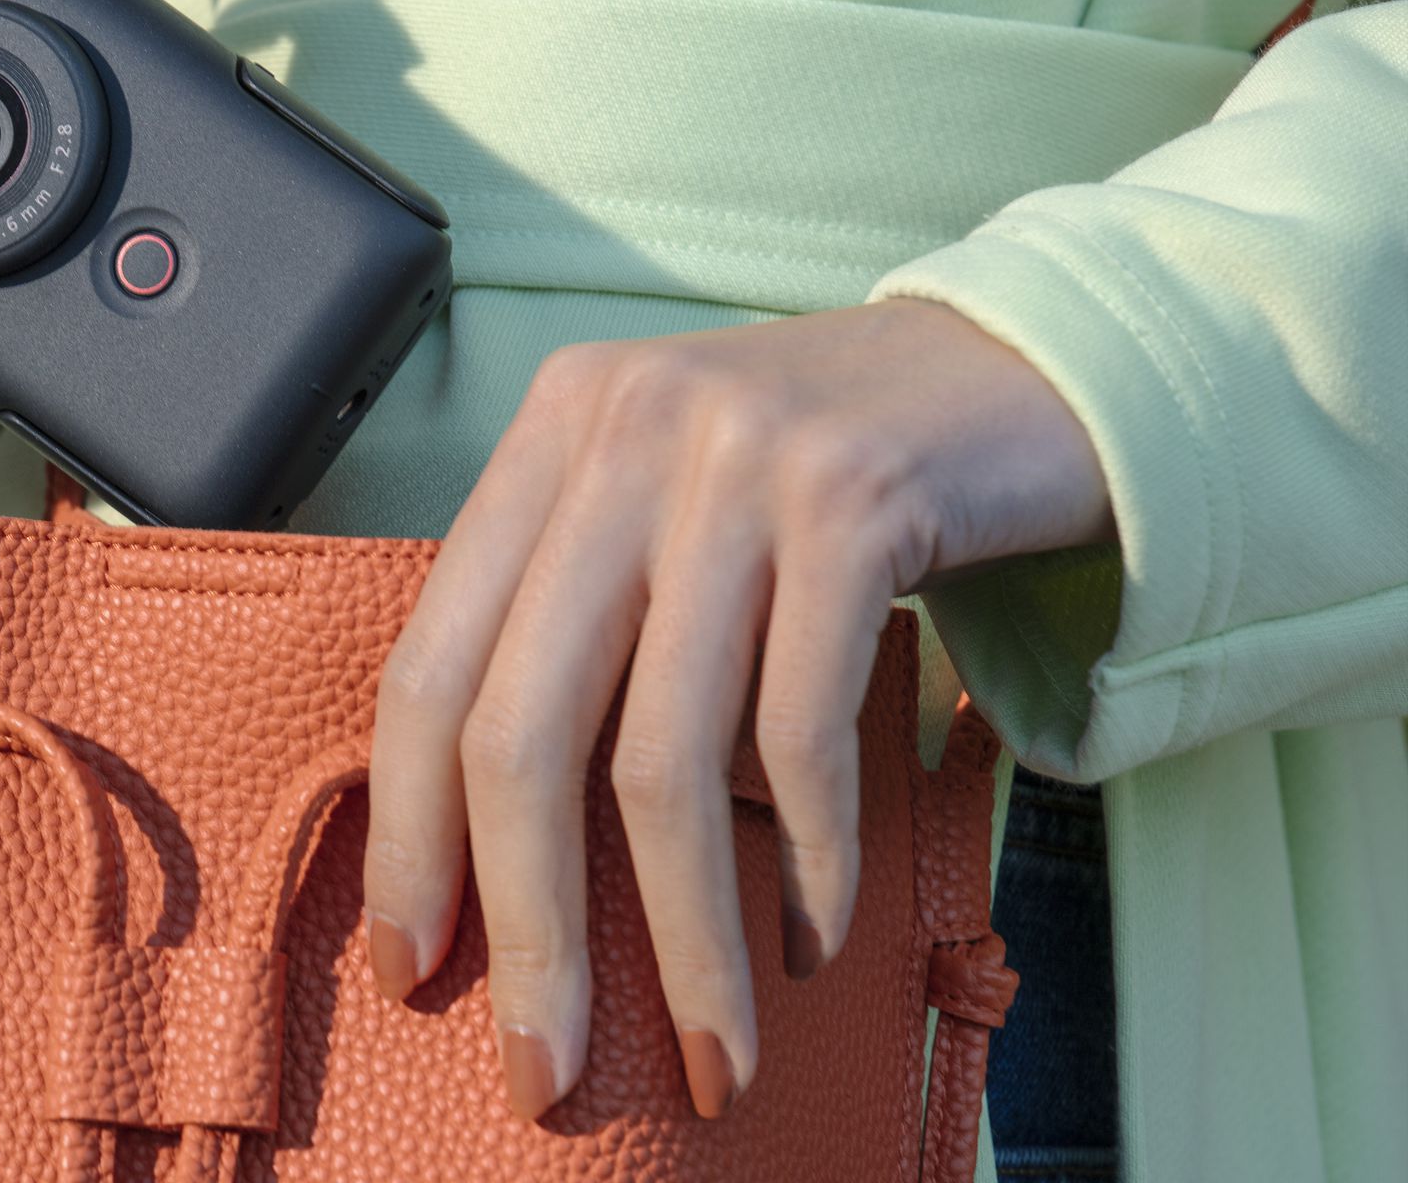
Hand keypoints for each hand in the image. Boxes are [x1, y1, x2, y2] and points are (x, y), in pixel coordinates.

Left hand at [360, 299, 1111, 1120]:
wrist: (1025, 369)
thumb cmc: (825, 480)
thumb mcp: (668, 509)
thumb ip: (581, 622)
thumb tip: (494, 853)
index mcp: (548, 436)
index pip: (427, 666)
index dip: (408, 832)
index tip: (412, 961)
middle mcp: (620, 432)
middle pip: (520, 730)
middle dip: (525, 924)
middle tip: (543, 1063)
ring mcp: (733, 461)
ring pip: (661, 760)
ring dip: (682, 938)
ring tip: (709, 1049)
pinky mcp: (856, 502)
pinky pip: (800, 738)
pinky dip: (806, 865)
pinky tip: (809, 938)